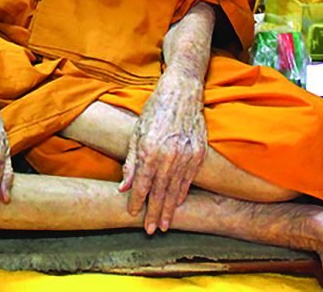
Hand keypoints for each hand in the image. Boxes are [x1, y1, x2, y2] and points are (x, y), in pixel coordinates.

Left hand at [119, 69, 206, 233]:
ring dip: (169, 208)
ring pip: (176, 190)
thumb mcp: (136, 132)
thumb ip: (131, 161)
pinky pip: (189, 179)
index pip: (142, 185)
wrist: (182, 92)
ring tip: (164, 224)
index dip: (137, 202)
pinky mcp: (199, 153)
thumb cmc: (156, 109)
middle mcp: (169, 156)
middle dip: (154, 212)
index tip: (133, 213)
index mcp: (149, 149)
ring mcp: (186, 155)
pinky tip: (177, 202)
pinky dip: (182, 192)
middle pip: (159, 192)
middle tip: (151, 230)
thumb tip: (124, 187)